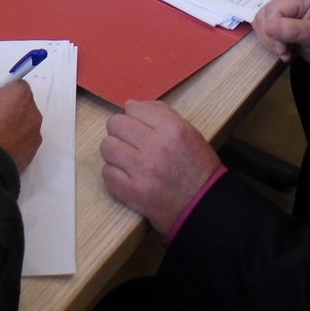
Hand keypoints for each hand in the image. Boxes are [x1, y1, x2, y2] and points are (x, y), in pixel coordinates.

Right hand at [0, 79, 42, 172]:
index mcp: (20, 95)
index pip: (13, 86)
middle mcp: (33, 114)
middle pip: (19, 106)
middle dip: (5, 110)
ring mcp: (33, 137)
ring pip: (21, 126)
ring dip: (8, 128)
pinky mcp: (30, 156)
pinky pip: (21, 144)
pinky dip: (10, 144)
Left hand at [100, 100, 220, 234]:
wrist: (203, 205)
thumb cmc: (196, 166)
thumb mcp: (188, 131)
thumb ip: (160, 114)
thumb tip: (129, 105)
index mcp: (172, 129)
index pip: (134, 108)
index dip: (132, 115)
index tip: (137, 124)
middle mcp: (155, 146)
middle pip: (116, 124)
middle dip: (119, 130)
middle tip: (128, 140)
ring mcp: (141, 170)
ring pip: (107, 147)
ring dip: (114, 151)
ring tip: (126, 157)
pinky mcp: (132, 192)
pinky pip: (107, 172)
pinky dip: (114, 172)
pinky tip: (126, 174)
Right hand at [253, 0, 309, 65]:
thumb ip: (293, 30)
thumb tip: (267, 27)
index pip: (274, 10)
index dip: (272, 31)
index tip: (282, 49)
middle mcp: (288, 0)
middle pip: (264, 16)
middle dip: (271, 38)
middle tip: (285, 52)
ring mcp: (283, 10)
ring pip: (260, 23)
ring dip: (269, 41)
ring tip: (285, 52)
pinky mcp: (278, 21)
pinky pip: (263, 29)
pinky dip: (270, 42)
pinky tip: (283, 49)